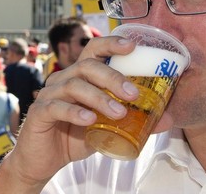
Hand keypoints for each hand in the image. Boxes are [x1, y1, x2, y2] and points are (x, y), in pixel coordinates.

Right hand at [0, 36, 171, 186]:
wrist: (44, 161)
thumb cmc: (75, 138)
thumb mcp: (106, 128)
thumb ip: (131, 121)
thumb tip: (166, 119)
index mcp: (79, 76)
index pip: (93, 50)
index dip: (111, 44)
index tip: (132, 46)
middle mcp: (62, 80)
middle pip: (86, 66)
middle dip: (112, 77)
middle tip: (133, 94)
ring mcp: (48, 95)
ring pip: (73, 85)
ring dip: (99, 97)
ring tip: (118, 113)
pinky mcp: (39, 113)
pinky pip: (56, 107)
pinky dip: (74, 112)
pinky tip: (89, 120)